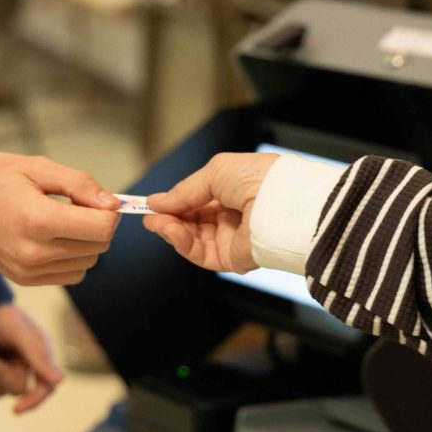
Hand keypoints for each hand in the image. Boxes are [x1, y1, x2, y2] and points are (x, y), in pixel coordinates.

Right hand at [0, 154, 120, 285]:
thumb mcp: (39, 168)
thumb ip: (80, 184)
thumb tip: (113, 204)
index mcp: (38, 219)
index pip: (101, 228)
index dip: (109, 213)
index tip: (97, 201)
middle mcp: (35, 252)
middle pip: (99, 246)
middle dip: (99, 225)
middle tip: (78, 207)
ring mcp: (30, 270)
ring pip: (88, 262)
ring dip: (87, 242)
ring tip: (63, 222)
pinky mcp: (27, 280)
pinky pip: (72, 275)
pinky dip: (74, 258)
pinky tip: (56, 239)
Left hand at [0, 302, 62, 413]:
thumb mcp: (17, 334)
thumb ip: (38, 357)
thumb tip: (60, 381)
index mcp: (39, 350)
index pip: (46, 385)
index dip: (35, 399)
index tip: (17, 409)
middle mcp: (24, 361)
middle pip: (18, 388)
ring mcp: (4, 368)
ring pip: (0, 391)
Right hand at [144, 153, 277, 273]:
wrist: (283, 204)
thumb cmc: (257, 179)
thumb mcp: (215, 172)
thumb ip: (184, 190)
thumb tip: (156, 202)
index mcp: (234, 190)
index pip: (197, 200)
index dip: (174, 202)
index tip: (151, 204)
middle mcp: (233, 215)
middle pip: (192, 221)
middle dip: (169, 218)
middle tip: (148, 216)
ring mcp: (232, 238)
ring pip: (193, 239)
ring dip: (171, 230)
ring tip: (157, 222)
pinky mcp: (233, 259)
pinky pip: (202, 254)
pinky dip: (183, 244)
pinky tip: (171, 231)